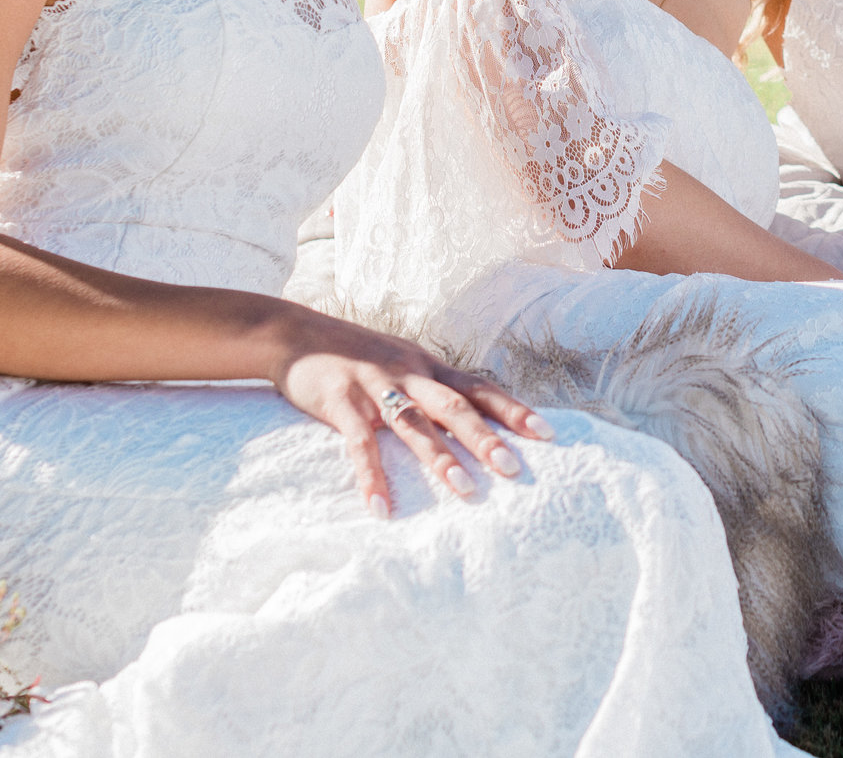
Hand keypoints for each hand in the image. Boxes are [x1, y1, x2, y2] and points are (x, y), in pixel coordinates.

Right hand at [270, 310, 551, 516]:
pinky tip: (381, 509)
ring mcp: (375, 386)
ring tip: (465, 490)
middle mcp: (410, 374)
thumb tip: (472, 414)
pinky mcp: (341, 403)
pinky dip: (371, 477)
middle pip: (456, 406)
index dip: (514, 410)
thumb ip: (433, 385)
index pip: (481, 388)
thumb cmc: (355, 353)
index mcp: (429, 367)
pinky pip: (360, 445)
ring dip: (440, 458)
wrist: (294, 334)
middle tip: (514, 469)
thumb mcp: (403, 361)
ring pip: (415, 424)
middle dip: (487, 438)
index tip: (548, 434)